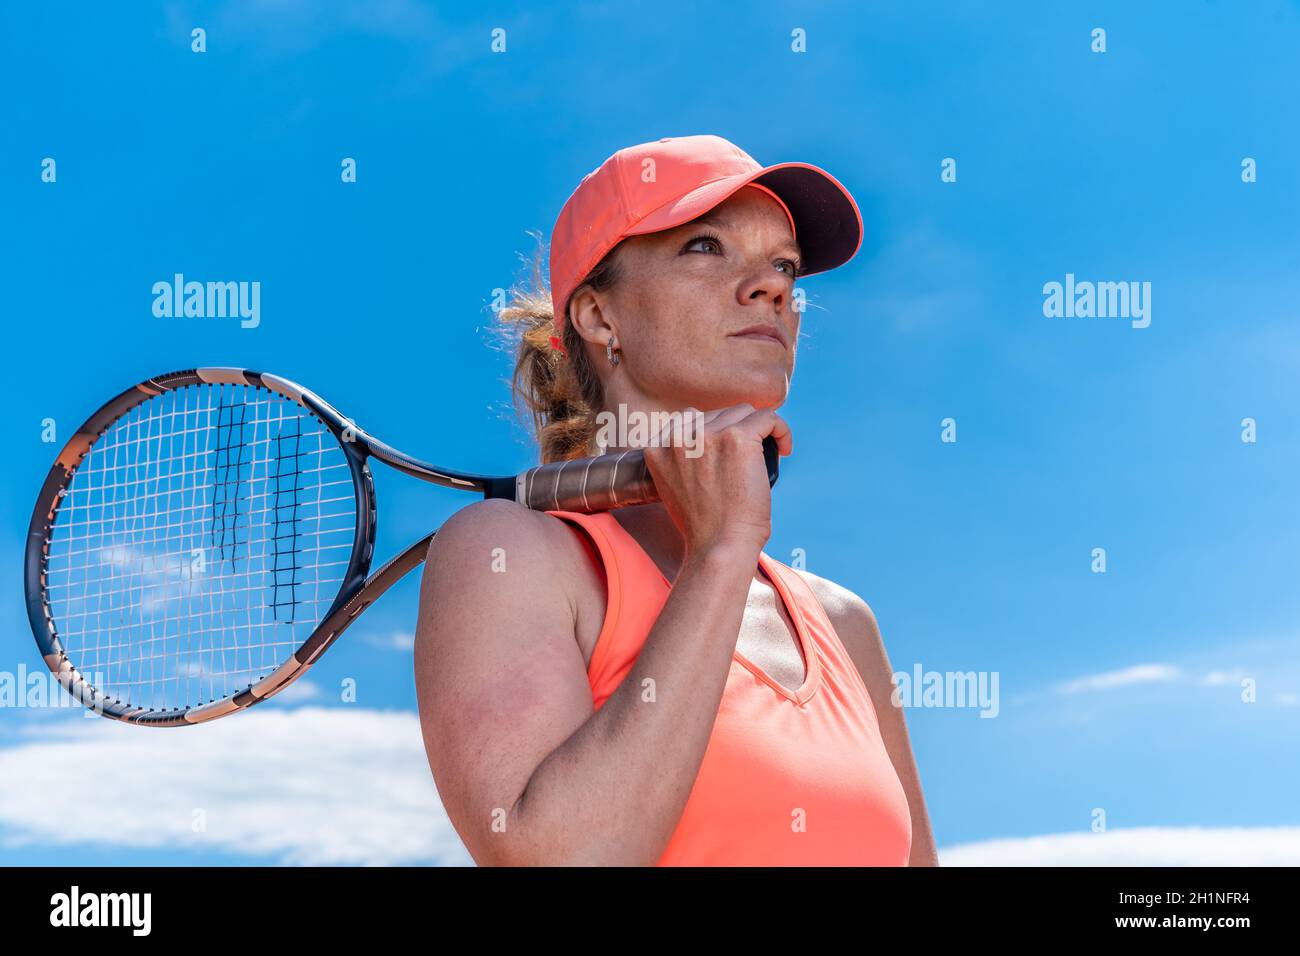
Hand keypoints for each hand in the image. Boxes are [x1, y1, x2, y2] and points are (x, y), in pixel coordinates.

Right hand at [642, 404, 791, 557]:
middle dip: (737, 432)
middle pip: (717, 414)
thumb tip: (709, 443)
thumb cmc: (704, 527)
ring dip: (757, 429)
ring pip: (742, 412)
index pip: (689, 420)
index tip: (729, 452)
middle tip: (751, 459)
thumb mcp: (674, 488)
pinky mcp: (738, 438)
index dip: (715, 433)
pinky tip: (785, 447)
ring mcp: (707, 434)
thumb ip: (682, 461)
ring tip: (769, 452)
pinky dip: (780, 429)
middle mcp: (679, 436)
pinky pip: (767, 417)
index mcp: (658, 448)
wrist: (719, 547)